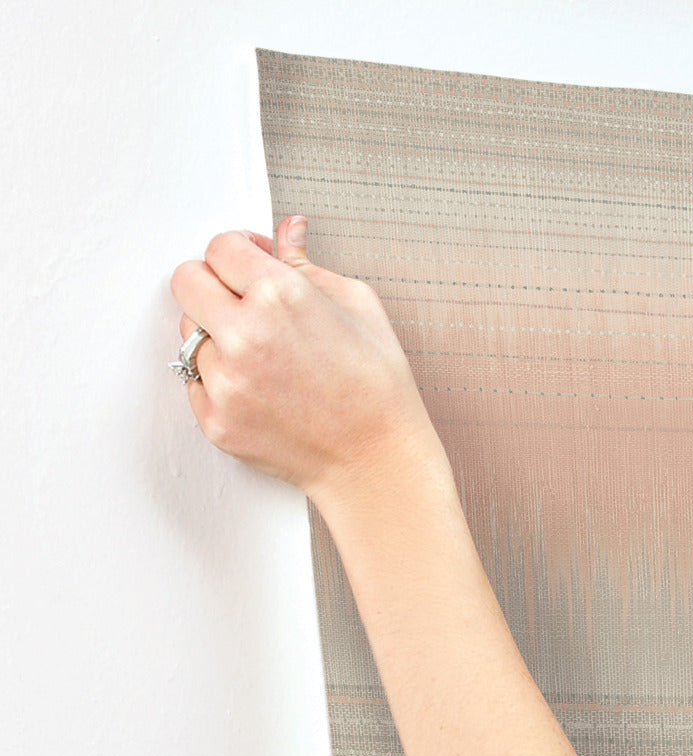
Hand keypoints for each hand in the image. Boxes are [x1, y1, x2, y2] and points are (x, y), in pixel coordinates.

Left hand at [169, 216, 448, 507]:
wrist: (377, 460)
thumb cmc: (377, 386)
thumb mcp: (358, 307)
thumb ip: (308, 264)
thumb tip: (287, 230)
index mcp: (280, 295)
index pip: (220, 247)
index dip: (238, 252)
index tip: (250, 265)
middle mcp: (244, 335)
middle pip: (187, 281)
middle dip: (213, 284)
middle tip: (243, 302)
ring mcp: (225, 382)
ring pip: (189, 335)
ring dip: (216, 337)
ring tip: (263, 357)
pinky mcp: (216, 420)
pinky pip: (196, 383)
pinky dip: (220, 381)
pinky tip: (261, 389)